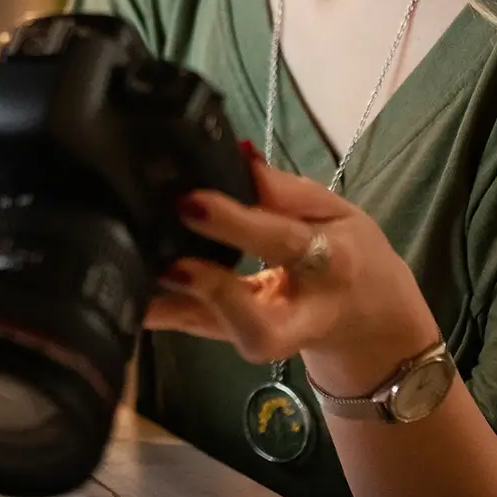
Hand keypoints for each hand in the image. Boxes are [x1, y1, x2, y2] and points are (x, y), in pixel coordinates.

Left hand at [147, 154, 441, 397]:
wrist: (369, 322)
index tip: (189, 202)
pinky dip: (163, 313)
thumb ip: (288, 191)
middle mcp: (298, 311)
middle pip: (257, 322)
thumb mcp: (337, 213)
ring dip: (172, 311)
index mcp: (329, 262)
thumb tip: (239, 156)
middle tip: (166, 263)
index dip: (236, 224)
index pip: (281, 241)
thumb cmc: (349, 254)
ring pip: (221, 336)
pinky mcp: (239, 340)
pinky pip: (198, 331)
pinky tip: (127, 297)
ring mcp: (265, 334)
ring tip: (128, 281)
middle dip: (211, 295)